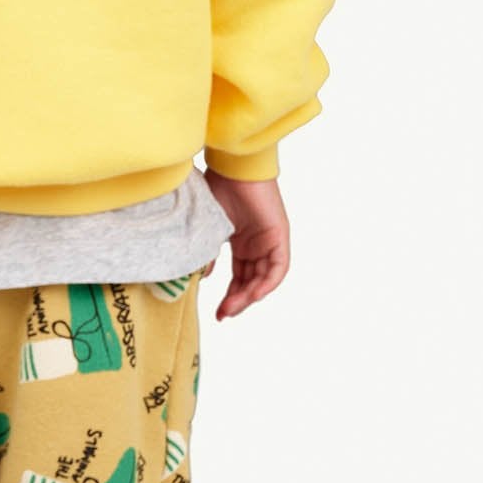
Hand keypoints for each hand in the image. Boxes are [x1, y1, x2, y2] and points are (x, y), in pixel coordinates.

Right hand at [203, 171, 290, 319]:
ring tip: (232, 308)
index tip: (217, 313)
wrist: (231, 168)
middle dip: (238, 300)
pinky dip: (268, 283)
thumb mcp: (209, 229)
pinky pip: (278, 268)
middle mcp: (258, 243)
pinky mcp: (280, 236)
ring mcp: (270, 240)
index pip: (240, 276)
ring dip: (250, 296)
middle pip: (252, 280)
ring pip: (264, 278)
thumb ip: (207, 253)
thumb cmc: (217, 188)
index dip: (230, 295)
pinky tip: (254, 295)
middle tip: (224, 314)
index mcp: (242, 240)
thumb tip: (202, 277)